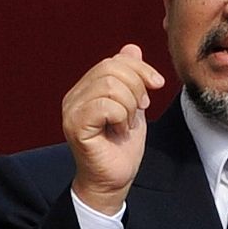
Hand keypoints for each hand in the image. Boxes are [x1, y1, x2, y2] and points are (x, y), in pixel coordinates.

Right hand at [62, 44, 165, 214]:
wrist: (114, 181)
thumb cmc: (122, 147)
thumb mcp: (133, 105)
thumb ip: (130, 78)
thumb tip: (131, 48)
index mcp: (86, 89)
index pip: (114, 61)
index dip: (140, 70)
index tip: (155, 87)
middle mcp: (74, 96)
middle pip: (111, 68)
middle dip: (137, 86)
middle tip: (142, 108)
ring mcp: (72, 111)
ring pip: (109, 86)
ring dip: (130, 105)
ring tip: (127, 123)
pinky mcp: (75, 126)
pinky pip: (105, 105)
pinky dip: (121, 116)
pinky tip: (120, 130)